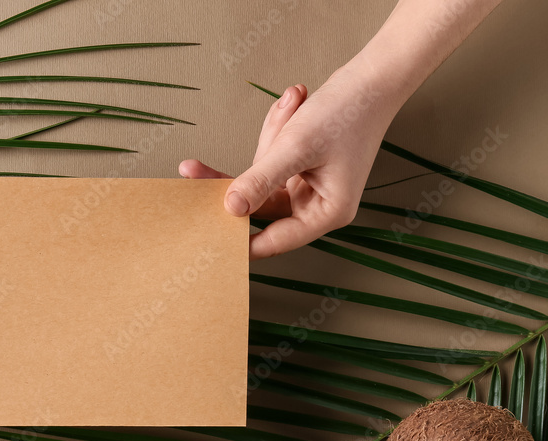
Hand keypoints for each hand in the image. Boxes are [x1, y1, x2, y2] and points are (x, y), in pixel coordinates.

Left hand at [181, 74, 397, 259]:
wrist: (373, 77)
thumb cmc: (347, 113)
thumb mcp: (296, 147)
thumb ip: (261, 180)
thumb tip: (230, 207)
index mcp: (326, 213)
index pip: (274, 239)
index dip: (237, 239)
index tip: (202, 236)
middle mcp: (317, 205)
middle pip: (258, 206)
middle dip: (238, 177)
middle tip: (192, 170)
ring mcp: (307, 186)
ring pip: (261, 177)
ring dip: (268, 141)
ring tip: (291, 109)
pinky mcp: (299, 167)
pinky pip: (269, 158)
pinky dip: (274, 133)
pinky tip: (291, 105)